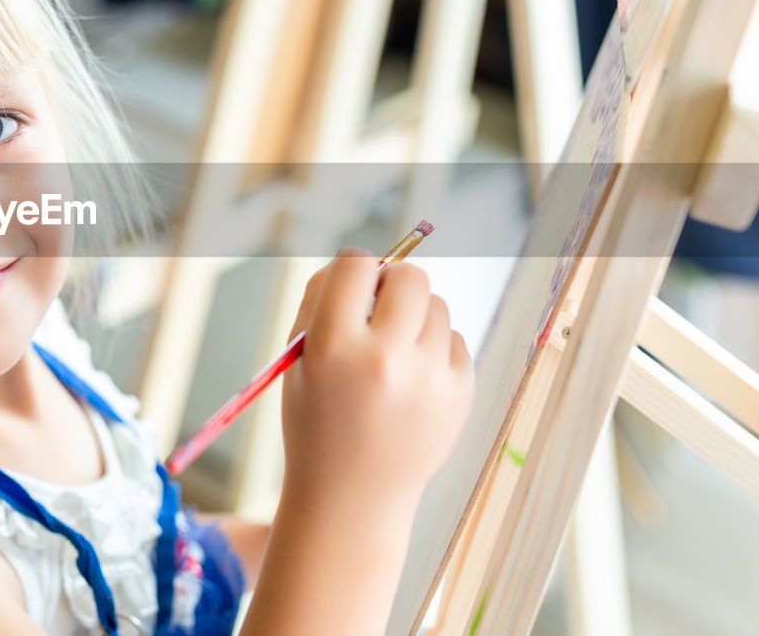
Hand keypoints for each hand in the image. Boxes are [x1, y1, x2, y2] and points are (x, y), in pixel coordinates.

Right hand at [279, 249, 473, 510]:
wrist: (352, 499)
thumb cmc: (316, 421)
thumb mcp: (297, 361)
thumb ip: (319, 300)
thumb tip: (362, 259)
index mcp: (334, 347)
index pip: (356, 266)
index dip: (354, 269)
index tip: (354, 284)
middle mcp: (385, 359)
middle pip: (408, 277)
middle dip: (393, 283)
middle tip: (380, 306)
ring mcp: (429, 378)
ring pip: (436, 306)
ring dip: (414, 317)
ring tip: (393, 356)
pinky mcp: (461, 394)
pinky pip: (455, 340)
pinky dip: (434, 350)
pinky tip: (412, 383)